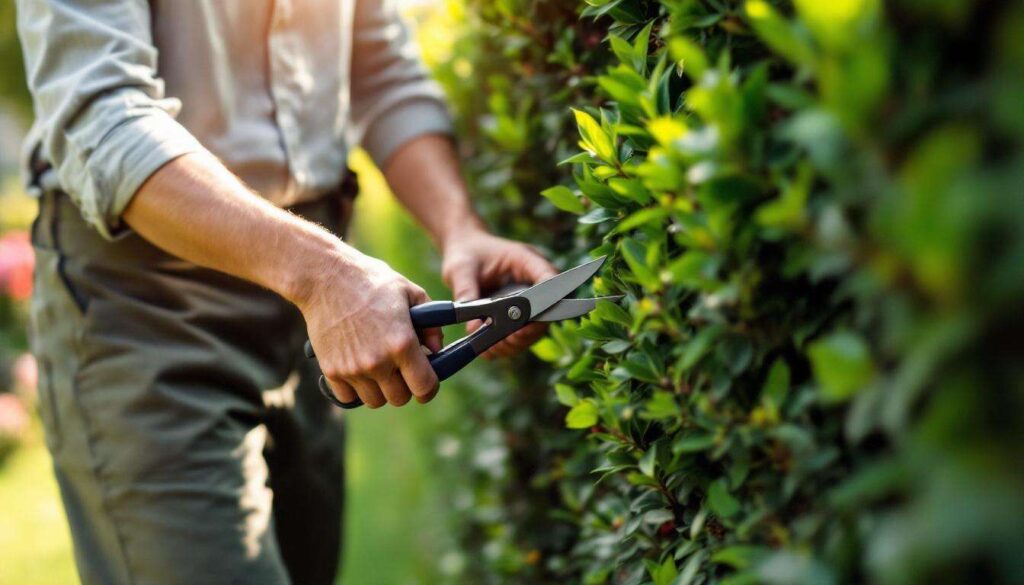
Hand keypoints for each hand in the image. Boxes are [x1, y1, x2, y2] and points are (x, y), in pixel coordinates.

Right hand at [296, 246, 442, 407]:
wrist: (324, 277)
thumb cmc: (370, 281)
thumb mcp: (410, 292)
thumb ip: (431, 323)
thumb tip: (437, 349)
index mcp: (402, 343)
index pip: (424, 387)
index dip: (429, 388)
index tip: (427, 383)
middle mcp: (378, 361)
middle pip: (400, 399)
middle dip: (405, 387)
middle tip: (400, 369)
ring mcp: (353, 369)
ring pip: (375, 401)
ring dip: (380, 389)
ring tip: (378, 367)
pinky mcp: (331, 371)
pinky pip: (349, 398)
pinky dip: (355, 389)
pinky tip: (358, 369)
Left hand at [441, 228, 557, 358]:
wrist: (463, 249)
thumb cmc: (466, 253)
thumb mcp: (460, 269)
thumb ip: (467, 294)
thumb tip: (473, 327)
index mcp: (526, 260)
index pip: (548, 280)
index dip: (544, 304)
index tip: (524, 325)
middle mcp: (532, 281)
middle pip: (545, 312)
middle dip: (526, 332)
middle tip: (505, 341)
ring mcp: (528, 299)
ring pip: (534, 328)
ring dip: (516, 342)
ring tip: (494, 347)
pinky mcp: (518, 313)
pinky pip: (520, 334)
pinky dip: (508, 345)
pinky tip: (490, 349)